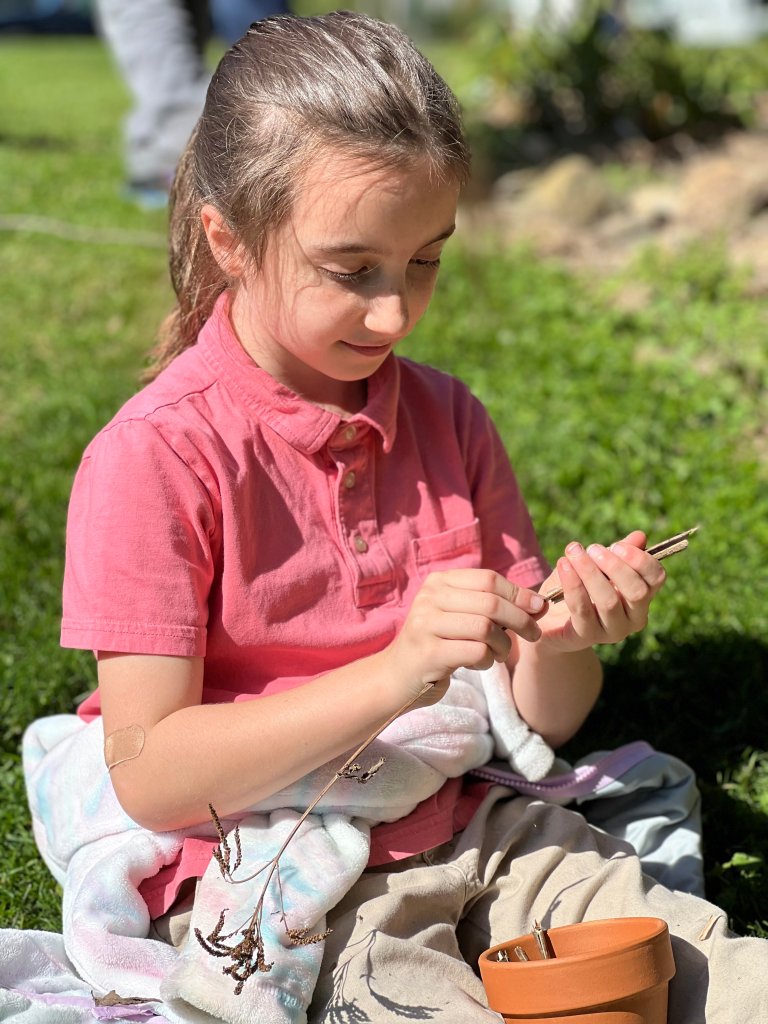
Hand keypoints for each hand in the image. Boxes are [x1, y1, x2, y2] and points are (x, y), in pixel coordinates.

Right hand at [384, 568, 546, 704]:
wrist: (396, 676)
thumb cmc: (438, 644)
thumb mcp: (461, 616)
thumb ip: (494, 607)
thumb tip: (540, 604)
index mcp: (439, 582)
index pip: (489, 579)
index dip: (519, 593)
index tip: (539, 608)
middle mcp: (429, 598)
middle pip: (491, 603)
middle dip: (521, 620)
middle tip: (533, 635)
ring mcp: (426, 624)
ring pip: (486, 628)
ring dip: (503, 645)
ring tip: (500, 654)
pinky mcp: (429, 652)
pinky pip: (476, 652)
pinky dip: (488, 660)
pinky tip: (481, 663)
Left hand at [537, 530, 665, 652]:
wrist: (552, 617)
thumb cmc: (582, 585)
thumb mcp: (599, 565)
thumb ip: (619, 552)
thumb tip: (640, 536)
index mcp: (643, 595)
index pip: (656, 578)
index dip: (640, 560)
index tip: (617, 545)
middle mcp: (634, 617)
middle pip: (637, 592)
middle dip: (615, 566)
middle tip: (593, 548)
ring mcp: (612, 630)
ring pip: (609, 601)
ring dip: (590, 572)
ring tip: (573, 552)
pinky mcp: (586, 636)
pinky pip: (582, 609)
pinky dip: (572, 584)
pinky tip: (563, 565)